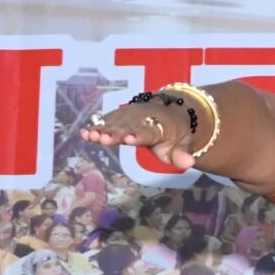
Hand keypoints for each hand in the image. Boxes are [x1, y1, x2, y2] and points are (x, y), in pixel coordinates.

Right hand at [80, 100, 198, 171]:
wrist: (170, 110)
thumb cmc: (174, 134)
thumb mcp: (183, 144)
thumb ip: (182, 154)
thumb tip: (190, 163)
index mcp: (160, 127)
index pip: (149, 132)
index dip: (140, 135)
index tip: (130, 139)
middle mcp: (142, 119)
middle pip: (128, 126)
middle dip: (116, 132)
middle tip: (103, 139)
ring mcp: (129, 116)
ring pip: (115, 123)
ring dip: (102, 129)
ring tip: (90, 136)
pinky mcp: (118, 117)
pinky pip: (107, 121)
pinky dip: (96, 126)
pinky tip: (84, 133)